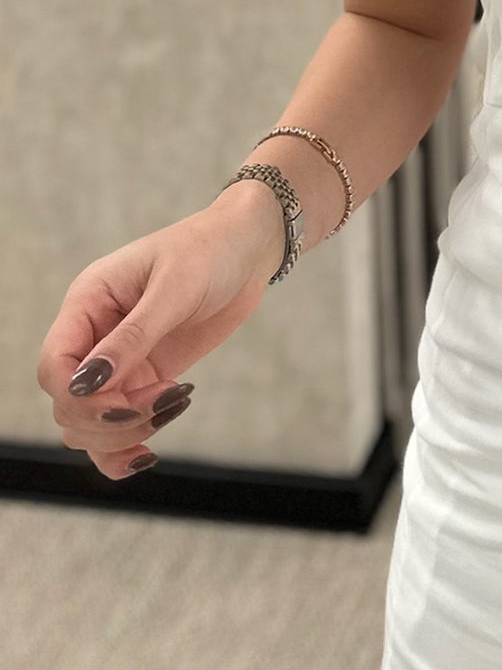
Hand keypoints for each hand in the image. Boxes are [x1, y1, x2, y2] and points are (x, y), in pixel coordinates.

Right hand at [36, 205, 273, 480]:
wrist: (246, 249)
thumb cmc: (209, 251)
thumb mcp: (173, 288)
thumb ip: (132, 337)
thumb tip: (86, 384)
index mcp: (87, 302)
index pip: (53, 367)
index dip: (79, 397)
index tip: (126, 400)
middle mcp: (94, 335)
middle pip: (68, 404)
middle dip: (111, 417)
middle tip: (165, 397)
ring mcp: (118, 361)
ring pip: (88, 425)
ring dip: (123, 433)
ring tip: (172, 404)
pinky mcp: (144, 378)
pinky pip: (116, 429)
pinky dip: (124, 450)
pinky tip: (148, 454)